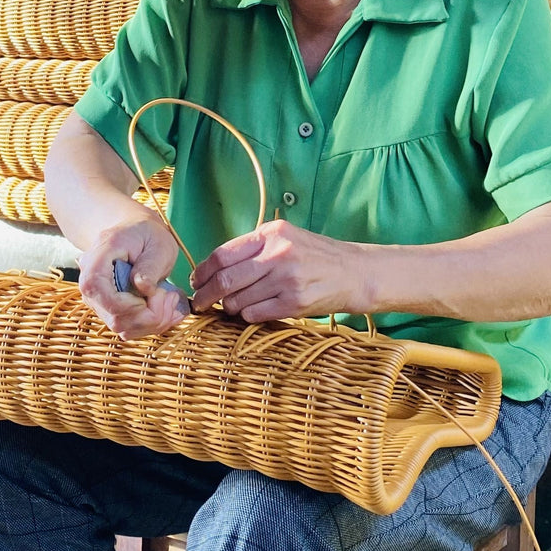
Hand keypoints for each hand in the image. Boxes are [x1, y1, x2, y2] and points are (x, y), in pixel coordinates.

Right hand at [77, 213, 187, 338]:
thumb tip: (143, 287)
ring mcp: (100, 302)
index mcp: (96, 259)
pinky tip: (166, 308)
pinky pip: (130, 329)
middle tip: (170, 295)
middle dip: (149, 315)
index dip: (124, 303)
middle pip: (113, 317)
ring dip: (154, 322)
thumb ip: (150, 265)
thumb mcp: (157, 242)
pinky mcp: (111, 312)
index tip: (148, 296)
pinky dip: (152, 324)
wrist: (134, 235)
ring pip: (123, 328)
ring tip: (170, 298)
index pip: (95, 289)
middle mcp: (91, 285)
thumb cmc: (146, 234)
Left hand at [190, 219, 368, 321]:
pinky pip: (254, 314)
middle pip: (225, 280)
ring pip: (237, 301)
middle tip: (199, 304)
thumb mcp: (285, 238)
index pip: (222, 254)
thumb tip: (213, 269)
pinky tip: (251, 312)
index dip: (203, 272)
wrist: (353, 273)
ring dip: (229, 308)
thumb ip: (253, 248)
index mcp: (271, 233)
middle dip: (205, 296)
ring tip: (232, 307)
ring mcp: (286, 280)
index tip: (196, 282)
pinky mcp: (294, 303)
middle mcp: (278, 254)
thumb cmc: (314, 257)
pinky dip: (246, 316)